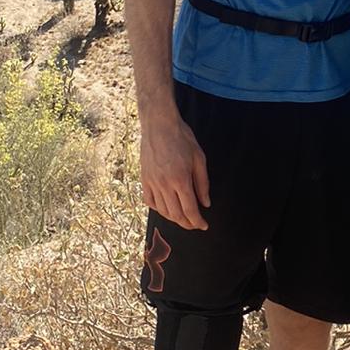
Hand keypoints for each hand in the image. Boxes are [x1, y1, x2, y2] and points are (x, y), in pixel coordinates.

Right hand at [139, 106, 210, 230]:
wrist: (159, 124)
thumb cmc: (182, 138)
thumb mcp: (199, 158)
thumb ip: (203, 183)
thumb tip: (205, 203)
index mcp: (180, 179)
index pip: (190, 210)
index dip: (197, 222)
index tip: (204, 225)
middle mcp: (164, 184)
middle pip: (176, 214)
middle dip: (187, 223)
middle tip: (195, 224)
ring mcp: (152, 182)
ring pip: (163, 210)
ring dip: (174, 218)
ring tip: (183, 218)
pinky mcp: (144, 179)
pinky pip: (149, 201)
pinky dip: (158, 209)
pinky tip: (166, 208)